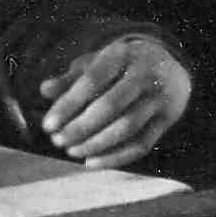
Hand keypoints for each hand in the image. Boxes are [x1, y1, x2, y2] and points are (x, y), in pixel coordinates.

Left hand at [37, 35, 190, 166]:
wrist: (170, 67)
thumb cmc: (122, 67)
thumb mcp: (97, 63)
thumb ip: (70, 78)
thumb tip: (45, 90)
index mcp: (123, 55)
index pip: (92, 80)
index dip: (68, 105)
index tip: (48, 126)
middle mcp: (146, 73)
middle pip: (111, 105)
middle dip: (80, 127)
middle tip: (58, 141)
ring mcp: (161, 96)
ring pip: (127, 127)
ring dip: (95, 144)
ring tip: (72, 151)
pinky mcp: (168, 118)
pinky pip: (142, 144)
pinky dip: (115, 157)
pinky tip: (91, 162)